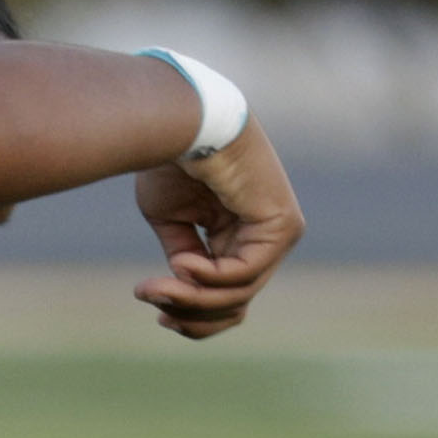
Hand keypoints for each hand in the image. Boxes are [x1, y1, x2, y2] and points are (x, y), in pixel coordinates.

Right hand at [132, 125, 301, 337]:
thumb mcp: (172, 220)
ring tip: (157, 287)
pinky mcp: (283, 226)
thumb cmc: (172, 161)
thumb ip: (185, 256)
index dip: (192, 314)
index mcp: (239, 233)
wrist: (184, 123)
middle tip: (154, 306)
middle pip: (235, 302)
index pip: (226, 294)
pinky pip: (246, 273)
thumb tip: (186, 288)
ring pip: (238, 293)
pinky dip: (211, 277)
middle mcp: (264, 235)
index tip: (157, 314)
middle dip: (190, 312)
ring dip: (193, 298)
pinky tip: (183, 264)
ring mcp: (279, 232)